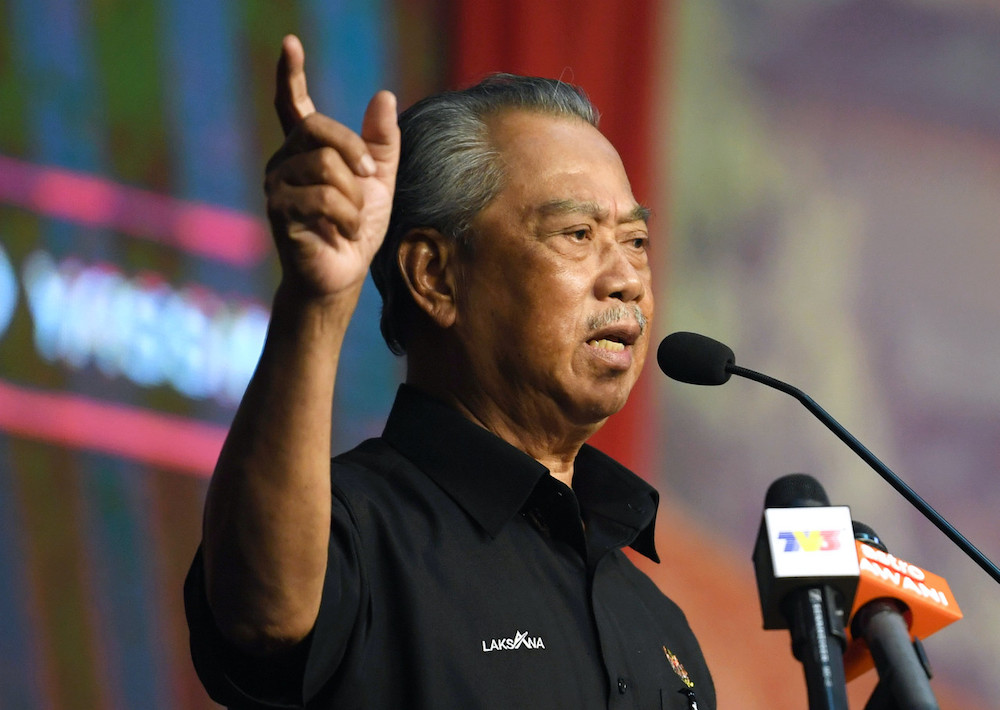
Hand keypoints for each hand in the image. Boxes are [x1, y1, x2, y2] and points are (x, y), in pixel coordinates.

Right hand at [264, 35, 399, 299]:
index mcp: (307, 149)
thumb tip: (383, 94)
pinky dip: (345, 216)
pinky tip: (342, 232)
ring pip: (324, 165)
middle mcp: (284, 160)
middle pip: (317, 127)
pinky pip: (321, 196)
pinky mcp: (278, 210)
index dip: (290, 74)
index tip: (290, 43)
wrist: (345, 272)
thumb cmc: (357, 228)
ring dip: (353, 196)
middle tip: (369, 176)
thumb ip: (381, 141)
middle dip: (353, 150)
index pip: (293, 104)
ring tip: (352, 218)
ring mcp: (276, 184)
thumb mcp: (379, 180)